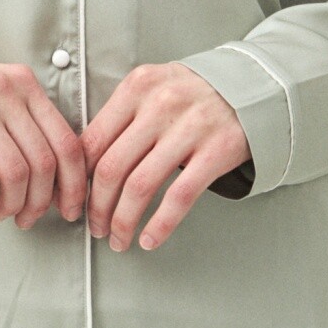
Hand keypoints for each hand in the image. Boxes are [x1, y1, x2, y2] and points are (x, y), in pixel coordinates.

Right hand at [0, 55, 88, 229]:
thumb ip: (26, 120)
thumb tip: (59, 176)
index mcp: (23, 82)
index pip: (66, 140)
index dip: (74, 183)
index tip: (69, 208)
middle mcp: (3, 90)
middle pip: (43, 162)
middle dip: (40, 202)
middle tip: (28, 219)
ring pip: (14, 174)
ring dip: (11, 206)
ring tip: (0, 215)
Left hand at [80, 61, 252, 251]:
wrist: (252, 87)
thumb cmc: (193, 93)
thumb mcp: (153, 88)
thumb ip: (121, 116)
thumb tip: (83, 165)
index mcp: (137, 87)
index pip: (92, 140)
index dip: (77, 178)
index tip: (74, 200)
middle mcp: (160, 104)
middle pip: (111, 167)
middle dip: (96, 207)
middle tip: (95, 226)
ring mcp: (190, 128)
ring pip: (140, 186)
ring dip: (122, 221)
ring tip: (118, 238)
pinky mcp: (216, 151)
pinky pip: (179, 197)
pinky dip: (160, 225)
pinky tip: (149, 239)